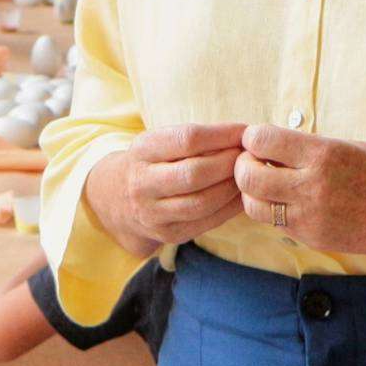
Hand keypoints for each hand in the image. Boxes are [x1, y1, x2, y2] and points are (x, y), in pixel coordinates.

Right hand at [84, 123, 248, 255]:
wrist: (115, 198)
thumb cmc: (153, 161)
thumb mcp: (161, 141)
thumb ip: (197, 138)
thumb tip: (245, 135)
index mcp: (143, 150)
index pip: (187, 139)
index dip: (221, 135)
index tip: (244, 131)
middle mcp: (143, 182)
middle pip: (195, 174)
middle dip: (229, 163)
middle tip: (249, 156)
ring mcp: (152, 212)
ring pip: (201, 202)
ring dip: (232, 188)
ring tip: (249, 176)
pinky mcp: (167, 234)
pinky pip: (206, 222)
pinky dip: (230, 209)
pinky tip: (244, 196)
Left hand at [234, 125, 365, 254]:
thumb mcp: (346, 147)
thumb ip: (306, 149)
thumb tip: (267, 146)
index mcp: (323, 155)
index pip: (262, 140)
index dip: (253, 137)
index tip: (259, 139)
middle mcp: (313, 187)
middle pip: (247, 176)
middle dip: (244, 165)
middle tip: (254, 161)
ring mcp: (312, 218)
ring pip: (254, 206)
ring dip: (254, 192)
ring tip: (269, 183)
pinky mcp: (314, 239)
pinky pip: (277, 224)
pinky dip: (275, 211)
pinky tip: (291, 201)